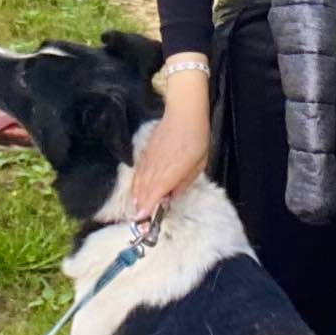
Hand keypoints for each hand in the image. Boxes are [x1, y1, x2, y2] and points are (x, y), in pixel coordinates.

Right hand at [128, 101, 209, 221]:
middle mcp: (156, 168)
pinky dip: (136, 183)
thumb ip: (184, 183)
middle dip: (141, 206)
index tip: (142, 220)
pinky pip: (138, 172)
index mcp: (170, 173)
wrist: (184, 114)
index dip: (147, 209)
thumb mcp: (198, 164)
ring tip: (138, 207)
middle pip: (143, 191)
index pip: (154, 195)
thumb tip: (172, 196)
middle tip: (140, 220)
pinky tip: (137, 189)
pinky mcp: (146, 152)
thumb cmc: (196, 138)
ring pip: (138, 182)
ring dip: (137, 196)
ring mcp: (149, 160)